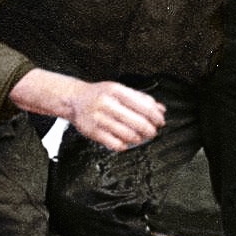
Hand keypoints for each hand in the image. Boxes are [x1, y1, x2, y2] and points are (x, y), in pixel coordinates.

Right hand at [10, 70, 164, 151]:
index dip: (155, 116)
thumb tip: (161, 110)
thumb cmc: (100, 95)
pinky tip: (126, 142)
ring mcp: (98, 118)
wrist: (74, 100)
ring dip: (138, 139)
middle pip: (137, 122)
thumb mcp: (120, 90)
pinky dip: (124, 145)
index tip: (160, 122)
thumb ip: (141, 99)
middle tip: (152, 132)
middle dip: (150, 130)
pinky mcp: (92, 132)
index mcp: (116, 90)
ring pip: (128, 135)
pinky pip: (115, 144)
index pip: (143, 105)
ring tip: (140, 137)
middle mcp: (106, 103)